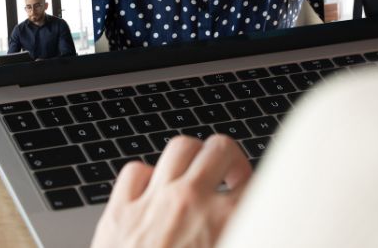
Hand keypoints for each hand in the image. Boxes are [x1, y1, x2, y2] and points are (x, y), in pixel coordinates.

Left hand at [91, 135, 251, 247]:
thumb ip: (234, 229)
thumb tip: (239, 221)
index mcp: (221, 222)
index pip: (254, 182)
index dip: (259, 185)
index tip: (256, 194)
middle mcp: (188, 202)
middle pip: (219, 148)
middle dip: (230, 159)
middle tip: (232, 178)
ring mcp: (151, 202)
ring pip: (178, 148)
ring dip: (191, 159)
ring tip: (196, 175)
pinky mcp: (119, 213)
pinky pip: (135, 171)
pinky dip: (146, 175)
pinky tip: (153, 189)